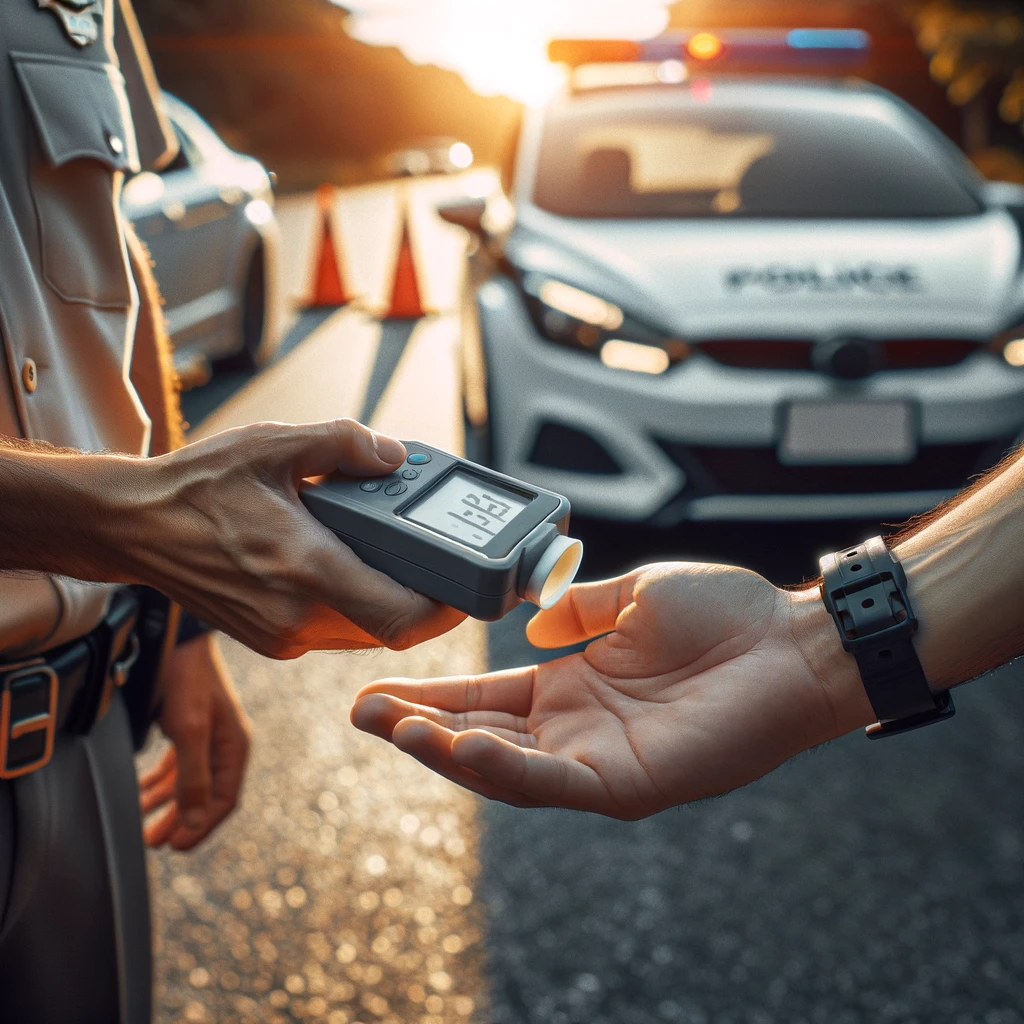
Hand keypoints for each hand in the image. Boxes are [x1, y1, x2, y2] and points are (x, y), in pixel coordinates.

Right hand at [120, 419, 465, 657]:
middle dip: (424, 600)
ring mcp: (282, 637)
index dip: (445, 608)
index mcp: (306, 570)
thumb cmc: (196, 487)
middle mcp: (297, 617)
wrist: (132, 527)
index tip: (466, 584)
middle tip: (439, 561)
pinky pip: (335, 633)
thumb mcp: (274, 444)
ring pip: (365, 635)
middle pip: (392, 630)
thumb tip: (395, 456)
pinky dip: (356, 607)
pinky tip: (350, 567)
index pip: (401, 618)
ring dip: (389, 604)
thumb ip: (344, 444)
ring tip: (393, 557)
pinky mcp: (271, 641)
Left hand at [140, 634, 250, 850]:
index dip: (201, 827)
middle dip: (181, 821)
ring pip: (189, 782)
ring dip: (167, 805)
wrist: (176, 640)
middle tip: (155, 842)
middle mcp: (224, 745)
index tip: (175, 845)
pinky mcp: (189, 727)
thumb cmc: (189, 681)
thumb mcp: (190, 731)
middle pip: (206, 795)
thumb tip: (195, 821)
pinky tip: (143, 792)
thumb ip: (193, 778)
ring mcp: (207, 736)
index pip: (224, 800)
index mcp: (235, 747)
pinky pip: (178, 766)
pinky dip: (160, 783)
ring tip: (144, 823)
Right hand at [351, 562, 872, 818]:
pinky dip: (507, 769)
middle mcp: (576, 729)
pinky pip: (554, 783)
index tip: (377, 688)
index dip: (430, 696)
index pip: (484, 696)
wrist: (791, 641)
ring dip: (445, 751)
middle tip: (362, 712)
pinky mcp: (627, 783)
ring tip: (394, 729)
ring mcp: (598, 760)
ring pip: (504, 767)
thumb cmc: (726, 616)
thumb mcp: (633, 595)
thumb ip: (578, 609)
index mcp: (572, 685)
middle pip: (478, 736)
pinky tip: (464, 746)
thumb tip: (532, 621)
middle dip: (418, 729)